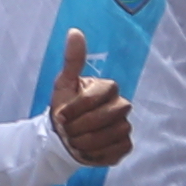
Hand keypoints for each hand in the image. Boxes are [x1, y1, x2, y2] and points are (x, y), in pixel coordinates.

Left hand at [49, 30, 133, 167]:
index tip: (61, 115)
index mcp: (108, 88)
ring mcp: (125, 126)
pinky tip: (84, 152)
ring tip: (73, 142)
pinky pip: (118, 150)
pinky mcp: (124, 146)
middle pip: (111, 114)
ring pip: (115, 133)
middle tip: (67, 131)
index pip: (99, 95)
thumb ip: (72, 60)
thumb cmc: (65, 108)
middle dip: (84, 125)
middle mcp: (121, 105)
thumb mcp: (64, 84)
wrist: (63, 137)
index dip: (78, 107)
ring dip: (89, 141)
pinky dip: (98, 154)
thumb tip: (74, 31)